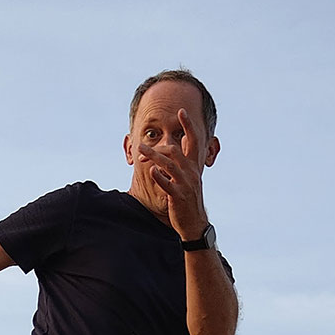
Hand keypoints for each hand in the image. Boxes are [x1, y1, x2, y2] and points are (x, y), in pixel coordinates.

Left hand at [135, 108, 211, 240]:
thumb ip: (183, 161)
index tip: (181, 111)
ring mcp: (185, 184)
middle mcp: (191, 172)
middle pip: (175, 150)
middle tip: (140, 145)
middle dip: (157, 146)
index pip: (194, 141)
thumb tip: (178, 144)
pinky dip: (159, 177)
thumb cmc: (188, 200)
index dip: (188, 125)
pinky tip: (151, 171)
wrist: (194, 223)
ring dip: (153, 156)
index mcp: (194, 166)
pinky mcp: (178, 196)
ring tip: (140, 150)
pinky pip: (168, 184)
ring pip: (168, 165)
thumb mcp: (189, 178)